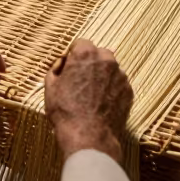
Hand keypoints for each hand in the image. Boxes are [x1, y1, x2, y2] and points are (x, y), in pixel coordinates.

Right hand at [44, 38, 132, 164]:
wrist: (88, 137)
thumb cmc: (66, 112)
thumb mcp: (51, 87)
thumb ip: (56, 68)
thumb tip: (63, 62)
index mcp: (85, 54)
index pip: (81, 43)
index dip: (74, 55)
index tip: (70, 67)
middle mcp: (106, 60)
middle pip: (98, 53)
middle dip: (90, 63)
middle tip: (81, 80)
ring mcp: (120, 75)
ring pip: (110, 69)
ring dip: (102, 76)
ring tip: (91, 95)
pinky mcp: (128, 91)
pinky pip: (118, 84)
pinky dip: (111, 89)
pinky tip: (101, 103)